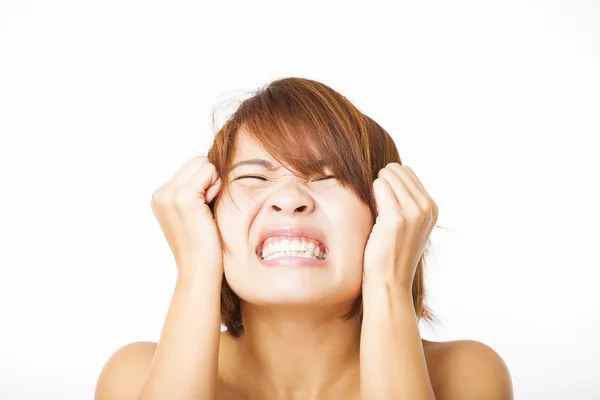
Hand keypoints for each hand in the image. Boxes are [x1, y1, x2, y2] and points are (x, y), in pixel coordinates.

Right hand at [150, 155, 222, 279]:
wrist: (199, 269)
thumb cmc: (203, 245)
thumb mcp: (193, 213)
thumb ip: (194, 191)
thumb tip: (212, 167)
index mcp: (161, 197)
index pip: (192, 167)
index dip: (205, 183)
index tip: (203, 208)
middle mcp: (160, 194)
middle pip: (197, 161)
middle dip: (209, 180)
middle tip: (207, 208)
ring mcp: (169, 195)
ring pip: (203, 164)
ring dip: (213, 184)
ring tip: (207, 210)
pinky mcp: (182, 198)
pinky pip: (209, 171)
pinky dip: (216, 187)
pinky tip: (209, 209)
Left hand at [363, 163, 437, 294]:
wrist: (388, 283)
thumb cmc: (390, 253)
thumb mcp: (408, 225)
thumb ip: (405, 201)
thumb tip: (387, 172)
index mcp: (432, 208)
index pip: (407, 172)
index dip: (389, 183)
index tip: (384, 204)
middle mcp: (427, 208)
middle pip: (397, 170)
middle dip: (382, 182)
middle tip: (377, 207)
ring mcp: (414, 213)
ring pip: (388, 175)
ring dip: (376, 188)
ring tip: (375, 212)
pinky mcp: (396, 218)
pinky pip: (379, 185)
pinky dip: (371, 193)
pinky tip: (372, 212)